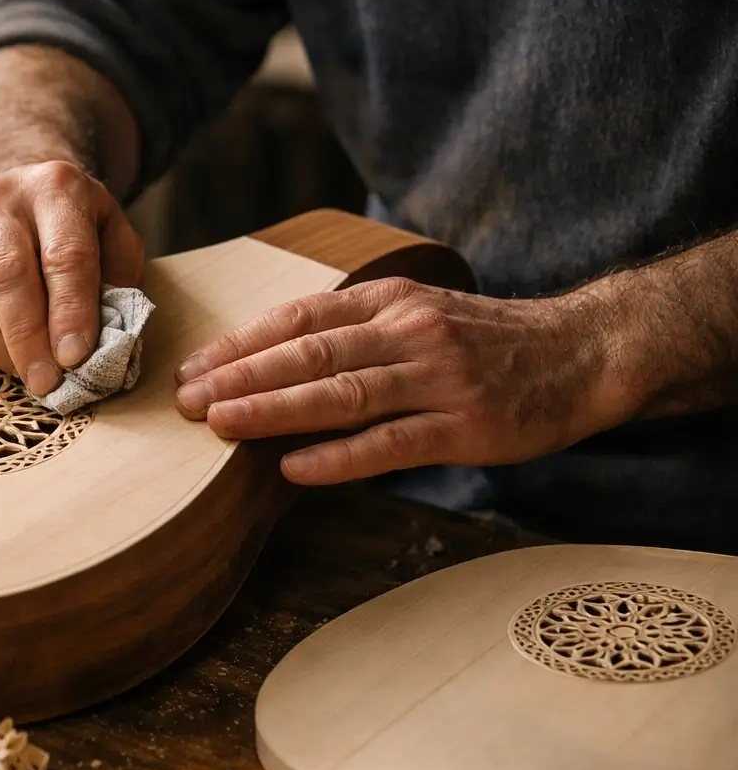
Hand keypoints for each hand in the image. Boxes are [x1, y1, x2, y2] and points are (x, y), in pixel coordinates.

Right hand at [0, 161, 145, 395]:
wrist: (11, 196)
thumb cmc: (68, 229)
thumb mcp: (110, 234)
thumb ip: (118, 277)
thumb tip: (107, 337)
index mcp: (54, 188)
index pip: (64, 255)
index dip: (71, 312)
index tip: (75, 358)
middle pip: (5, 274)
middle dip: (27, 339)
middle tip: (45, 383)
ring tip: (20, 371)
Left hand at [172, 278, 624, 483]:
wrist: (583, 354)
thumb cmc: (485, 343)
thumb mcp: (416, 315)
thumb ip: (352, 332)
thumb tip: (269, 364)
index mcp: (390, 301)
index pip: (299, 317)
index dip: (241, 343)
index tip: (192, 367)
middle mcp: (409, 332)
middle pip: (309, 353)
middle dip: (241, 376)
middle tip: (185, 398)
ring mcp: (439, 379)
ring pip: (342, 393)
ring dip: (274, 409)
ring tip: (220, 424)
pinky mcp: (466, 426)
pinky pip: (391, 442)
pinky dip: (339, 456)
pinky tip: (295, 468)